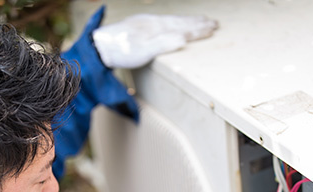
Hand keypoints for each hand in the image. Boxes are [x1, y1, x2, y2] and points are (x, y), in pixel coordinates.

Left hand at [92, 13, 217, 68]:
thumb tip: (184, 40)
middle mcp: (153, 22)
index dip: (198, 29)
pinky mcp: (139, 26)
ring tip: (199, 21)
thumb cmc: (121, 51)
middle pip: (180, 21)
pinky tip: (173, 23)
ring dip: (187, 21)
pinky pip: (164, 21)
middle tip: (213, 23)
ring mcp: (146, 23)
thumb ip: (164, 44)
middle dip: (197, 23)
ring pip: (172, 20)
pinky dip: (175, 22)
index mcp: (157, 28)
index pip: (183, 27)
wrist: (99, 47)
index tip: (213, 29)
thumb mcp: (144, 51)